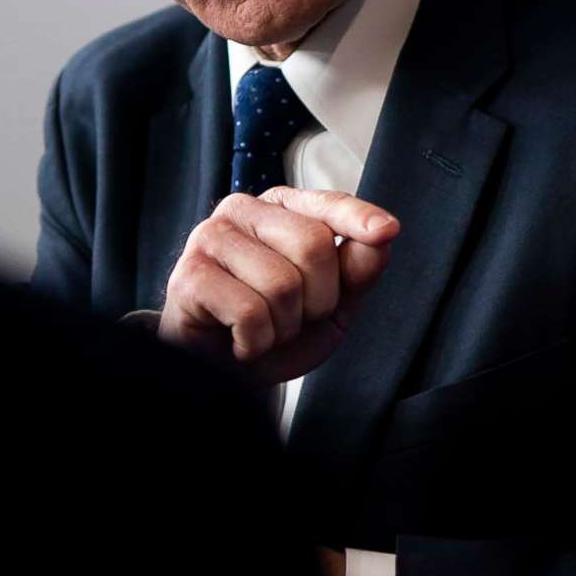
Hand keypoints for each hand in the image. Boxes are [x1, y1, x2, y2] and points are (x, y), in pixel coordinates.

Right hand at [158, 187, 399, 383]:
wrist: (222, 372)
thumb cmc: (272, 329)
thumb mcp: (329, 305)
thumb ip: (356, 269)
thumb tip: (382, 236)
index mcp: (280, 208)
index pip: (328, 204)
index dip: (358, 218)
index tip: (387, 230)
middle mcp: (243, 211)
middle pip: (313, 245)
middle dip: (318, 300)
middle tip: (293, 318)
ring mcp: (211, 238)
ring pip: (282, 284)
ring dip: (283, 328)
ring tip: (263, 330)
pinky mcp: (189, 275)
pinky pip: (249, 313)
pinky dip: (255, 343)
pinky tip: (240, 341)